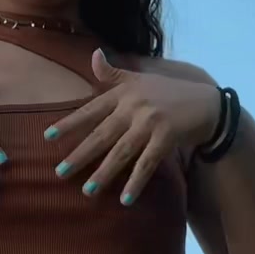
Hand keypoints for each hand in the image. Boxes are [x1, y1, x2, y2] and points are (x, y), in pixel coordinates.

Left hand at [46, 49, 218, 204]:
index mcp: (124, 93)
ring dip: (104, 173)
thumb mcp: (140, 78)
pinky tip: (125, 199)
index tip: (47, 136)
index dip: (69, 122)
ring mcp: (150, 122)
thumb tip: (93, 54)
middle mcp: (134, 106)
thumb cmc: (169, 92)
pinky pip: (147, 164)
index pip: (91, 109)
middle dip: (80, 155)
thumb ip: (113, 73)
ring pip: (121, 152)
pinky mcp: (167, 137)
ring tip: (87, 190)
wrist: (207, 103)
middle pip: (101, 135)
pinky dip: (136, 181)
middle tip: (60, 172)